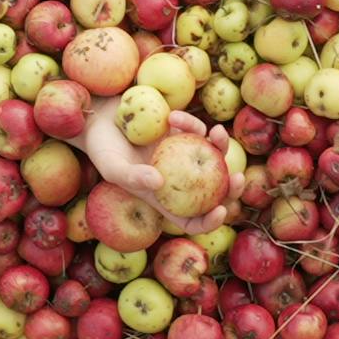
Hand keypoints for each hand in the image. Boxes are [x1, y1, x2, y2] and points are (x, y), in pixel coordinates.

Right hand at [85, 94, 243, 221]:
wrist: (99, 118)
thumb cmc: (101, 148)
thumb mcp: (111, 166)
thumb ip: (132, 177)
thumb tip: (160, 182)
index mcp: (163, 198)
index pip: (191, 220)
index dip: (209, 222)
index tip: (221, 211)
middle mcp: (177, 180)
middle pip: (213, 192)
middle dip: (232, 189)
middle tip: (238, 178)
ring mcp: (182, 155)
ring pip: (214, 158)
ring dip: (221, 147)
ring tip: (217, 132)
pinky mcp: (182, 132)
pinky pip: (198, 130)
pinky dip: (191, 123)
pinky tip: (173, 117)